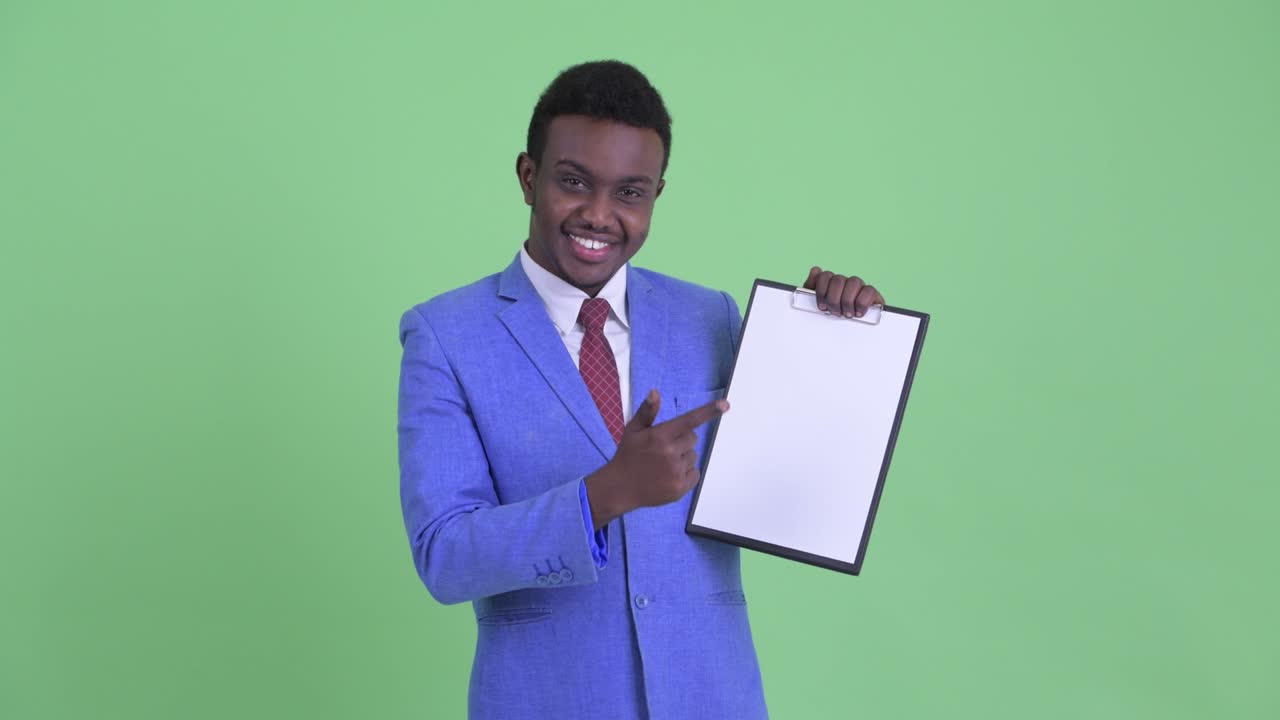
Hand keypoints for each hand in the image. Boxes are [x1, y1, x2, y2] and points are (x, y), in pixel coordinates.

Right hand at [583, 389, 727, 526]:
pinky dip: (686, 473)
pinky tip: (669, 475)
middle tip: (664, 448)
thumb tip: (655, 392)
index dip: (708, 411)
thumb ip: (647, 412)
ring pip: (693, 456)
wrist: (620, 488)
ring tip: (664, 464)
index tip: (725, 404)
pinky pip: (695, 473)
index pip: (689, 420)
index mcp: (660, 436)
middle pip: (692, 438)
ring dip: (683, 457)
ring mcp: (676, 472)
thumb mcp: (633, 430)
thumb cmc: (628, 455)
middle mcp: (670, 453)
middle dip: (682, 440)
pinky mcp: (680, 488)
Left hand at [803, 266, 884, 317]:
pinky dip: (862, 303)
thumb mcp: (817, 303)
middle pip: (838, 280)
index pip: (825, 276)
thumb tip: (816, 270)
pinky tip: (858, 312)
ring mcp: (859, 286)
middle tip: (834, 312)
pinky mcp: (872, 294)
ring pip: (853, 282)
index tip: (821, 306)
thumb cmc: (832, 316)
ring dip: (847, 301)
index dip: (821, 292)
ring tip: (846, 314)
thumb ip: (812, 286)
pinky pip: (869, 290)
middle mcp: (846, 281)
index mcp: (832, 282)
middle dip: (834, 299)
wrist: (848, 332)